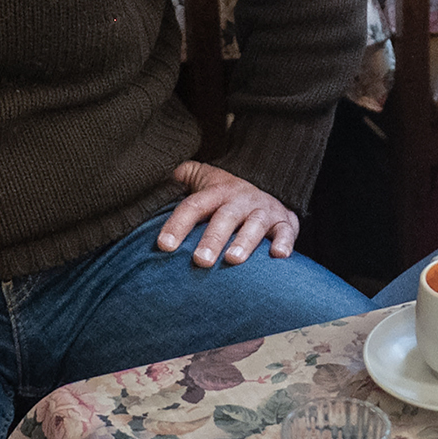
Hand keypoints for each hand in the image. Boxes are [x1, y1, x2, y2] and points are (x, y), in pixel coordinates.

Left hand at [156, 161, 298, 267]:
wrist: (268, 186)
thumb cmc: (225, 194)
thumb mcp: (202, 178)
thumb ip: (179, 178)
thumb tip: (151, 177)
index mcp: (216, 192)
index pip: (194, 206)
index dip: (178, 225)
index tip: (164, 246)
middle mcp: (240, 200)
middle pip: (224, 217)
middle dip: (212, 239)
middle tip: (200, 261)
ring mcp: (263, 210)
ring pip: (255, 225)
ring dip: (245, 242)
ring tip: (233, 260)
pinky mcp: (284, 222)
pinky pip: (286, 231)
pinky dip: (284, 243)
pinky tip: (277, 256)